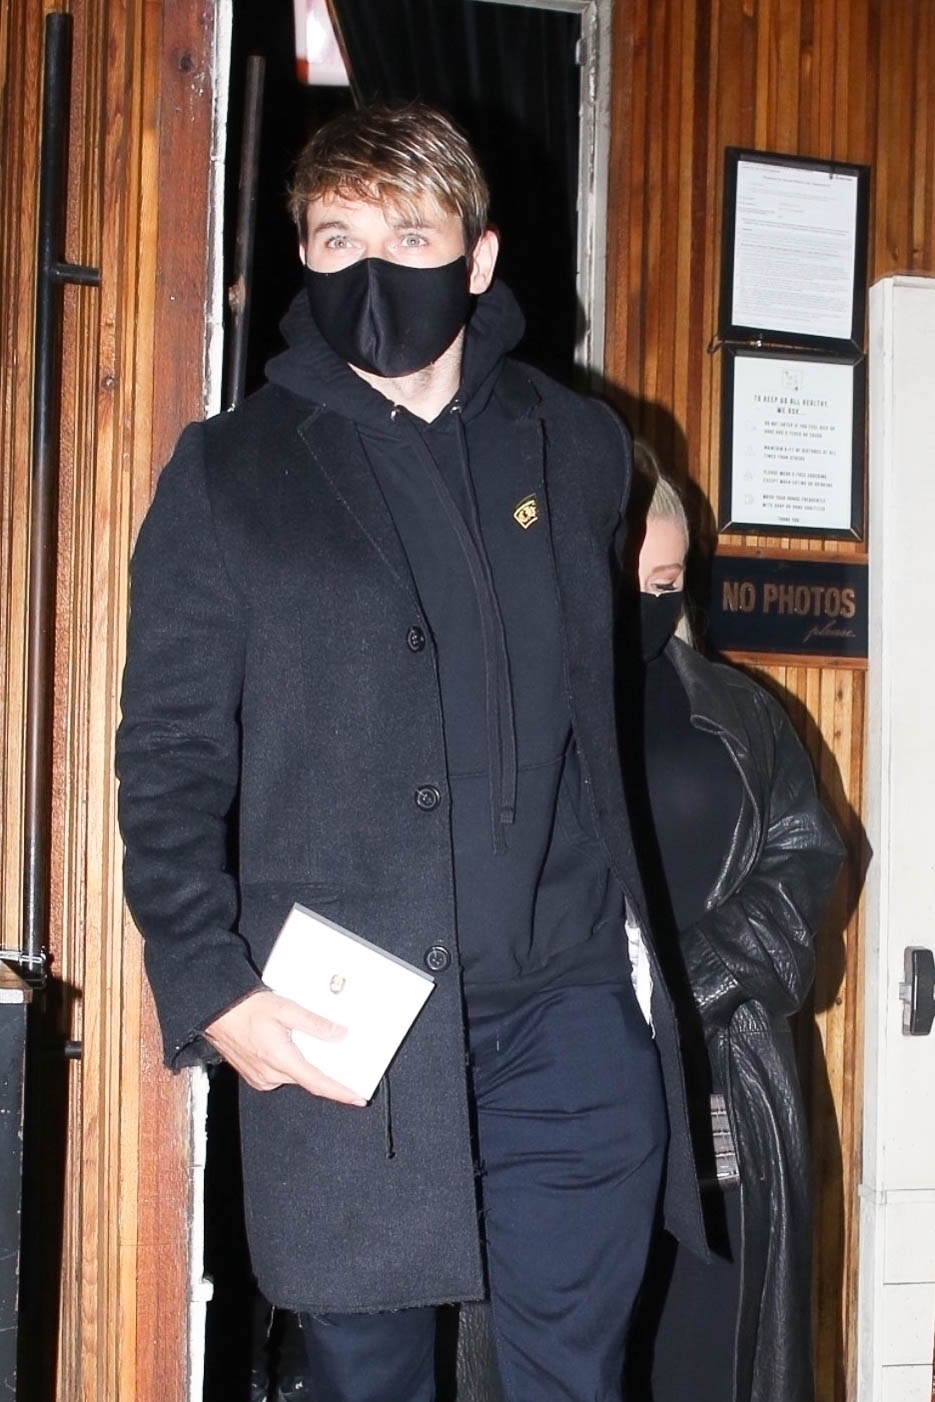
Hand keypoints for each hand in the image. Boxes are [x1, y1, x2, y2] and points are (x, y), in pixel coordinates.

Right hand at [204, 989, 365, 1104]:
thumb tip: (339, 1034)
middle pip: (308, 1079)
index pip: (318, 1083)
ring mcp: (261, 1077)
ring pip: (294, 1075)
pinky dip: (291, 1063)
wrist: (215, 1011)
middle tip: (341, 1057)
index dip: (341, 1092)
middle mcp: (270, 1074)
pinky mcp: (254, 1075)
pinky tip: (291, 1045)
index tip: (358, 1097)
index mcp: (281, 1060)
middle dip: (325, 1071)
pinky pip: (281, 1073)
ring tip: (308, 1043)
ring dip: (306, 1064)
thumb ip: (315, 1024)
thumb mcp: (286, 1009)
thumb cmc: (244, 1009)